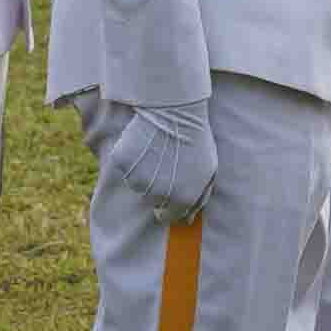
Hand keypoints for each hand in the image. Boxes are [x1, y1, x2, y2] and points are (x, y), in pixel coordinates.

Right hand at [96, 98, 216, 216]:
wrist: (175, 111)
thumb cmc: (196, 139)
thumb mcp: (208, 170)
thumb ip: (199, 198)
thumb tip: (188, 219)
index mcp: (181, 199)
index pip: (169, 217)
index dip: (169, 205)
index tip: (170, 190)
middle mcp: (157, 195)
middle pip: (151, 199)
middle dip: (158, 186)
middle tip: (165, 162)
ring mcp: (137, 179)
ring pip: (137, 183)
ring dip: (144, 172)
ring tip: (156, 150)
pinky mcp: (122, 162)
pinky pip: (125, 166)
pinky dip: (131, 158)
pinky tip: (143, 143)